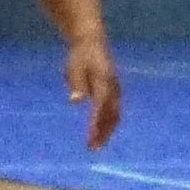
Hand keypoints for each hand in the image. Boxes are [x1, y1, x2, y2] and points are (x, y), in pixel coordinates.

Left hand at [66, 33, 122, 150]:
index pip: (101, 106)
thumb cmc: (80, 56)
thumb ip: (76, 84)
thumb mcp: (73, 67)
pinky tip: (100, 132)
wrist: (92, 42)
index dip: (96, 123)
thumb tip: (75, 101)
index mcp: (103, 81)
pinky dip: (108, 123)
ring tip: (96, 144)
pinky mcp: (114, 91)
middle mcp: (113, 87)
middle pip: (112, 114)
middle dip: (104, 132)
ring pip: (115, 114)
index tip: (90, 137)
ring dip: (107, 130)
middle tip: (93, 147)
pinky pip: (114, 111)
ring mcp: (116, 89)